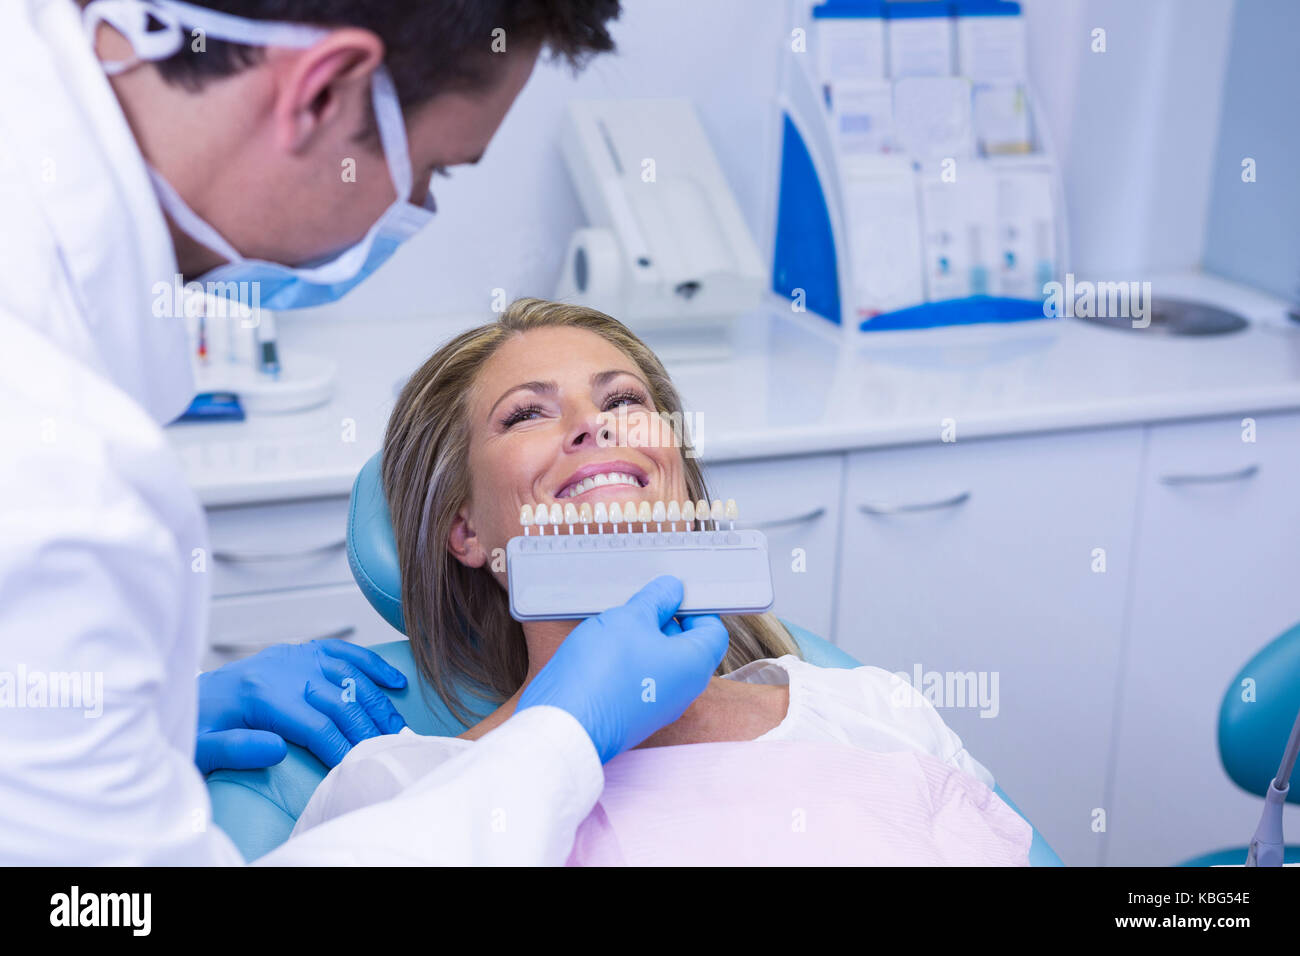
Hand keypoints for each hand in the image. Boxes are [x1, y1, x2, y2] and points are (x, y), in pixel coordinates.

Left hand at [195, 639, 407, 773]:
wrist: (188, 694)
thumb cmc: (197, 726)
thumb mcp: (203, 747)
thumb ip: (235, 750)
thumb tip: (277, 750)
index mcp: (261, 695)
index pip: (317, 724)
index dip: (342, 746)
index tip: (360, 765)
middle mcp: (285, 669)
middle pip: (341, 699)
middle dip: (369, 727)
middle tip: (389, 749)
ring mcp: (296, 656)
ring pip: (350, 675)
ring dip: (377, 701)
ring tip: (396, 727)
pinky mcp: (301, 651)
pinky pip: (344, 652)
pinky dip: (372, 664)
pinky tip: (394, 681)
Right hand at [517, 575, 728, 762]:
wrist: (564, 725)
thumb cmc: (602, 673)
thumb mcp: (630, 619)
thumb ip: (656, 600)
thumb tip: (671, 590)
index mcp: (694, 666)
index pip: (712, 630)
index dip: (693, 609)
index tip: (669, 596)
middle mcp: (683, 691)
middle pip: (685, 647)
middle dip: (663, 623)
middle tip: (636, 609)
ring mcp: (658, 706)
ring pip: (660, 663)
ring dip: (641, 642)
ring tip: (613, 630)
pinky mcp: (634, 715)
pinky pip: (640, 681)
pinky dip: (627, 664)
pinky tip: (601, 654)